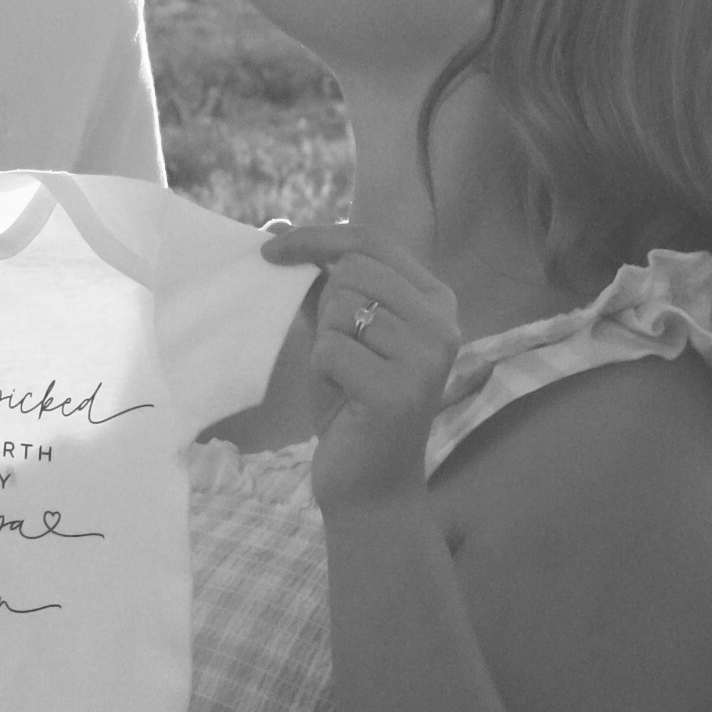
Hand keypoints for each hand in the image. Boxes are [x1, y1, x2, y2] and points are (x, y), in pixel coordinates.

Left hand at [262, 221, 460, 510]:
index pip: (370, 241)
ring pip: (340, 309)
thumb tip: (275, 227)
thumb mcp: (340, 330)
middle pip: (352, 271)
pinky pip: (330, 349)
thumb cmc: (351, 402)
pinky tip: (343, 398)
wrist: (369, 484)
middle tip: (338, 352)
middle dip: (325, 307)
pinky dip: (322, 372)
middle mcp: (442, 323)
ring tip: (347, 379)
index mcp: (436, 299)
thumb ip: (319, 282)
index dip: (315, 237)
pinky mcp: (398, 390)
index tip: (270, 246)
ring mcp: (426, 357)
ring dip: (326, 344)